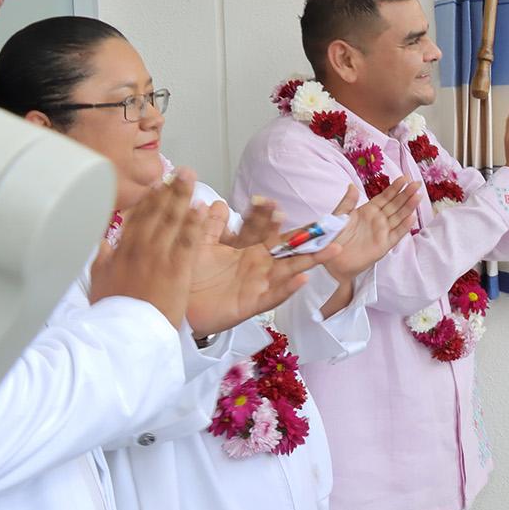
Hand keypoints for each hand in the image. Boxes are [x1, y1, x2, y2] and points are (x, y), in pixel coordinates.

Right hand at [90, 170, 206, 328]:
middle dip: (169, 190)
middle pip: (155, 213)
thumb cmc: (113, 311)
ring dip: (182, 197)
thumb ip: (102, 259)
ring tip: (191, 178)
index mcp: (121, 250)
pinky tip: (203, 208)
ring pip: (171, 220)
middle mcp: (139, 248)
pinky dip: (195, 223)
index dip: (149, 199)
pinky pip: (188, 240)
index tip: (157, 185)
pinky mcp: (176, 269)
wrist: (124, 331)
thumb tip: (102, 243)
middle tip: (180, 172)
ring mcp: (158, 256)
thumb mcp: (99, 281)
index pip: (137, 218)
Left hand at [186, 206, 341, 335]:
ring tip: (332, 248)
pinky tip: (303, 279)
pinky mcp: (253, 303)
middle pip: (286, 247)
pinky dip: (289, 288)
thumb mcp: (198, 246)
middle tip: (325, 223)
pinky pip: (275, 296)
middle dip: (305, 236)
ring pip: (289, 269)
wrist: (176, 307)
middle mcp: (258, 265)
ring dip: (311, 259)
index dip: (267, 216)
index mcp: (246, 249)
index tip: (272, 202)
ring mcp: (258, 284)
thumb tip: (217, 203)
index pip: (263, 229)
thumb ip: (210, 226)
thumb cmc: (190, 277)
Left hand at [322, 179, 419, 282]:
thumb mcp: (339, 216)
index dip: (394, 188)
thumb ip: (347, 202)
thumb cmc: (333, 238)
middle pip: (395, 205)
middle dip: (406, 194)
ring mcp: (382, 231)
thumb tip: (352, 186)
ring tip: (418, 196)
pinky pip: (397, 234)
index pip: (384, 197)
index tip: (404, 178)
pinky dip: (405, 226)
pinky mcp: (384, 244)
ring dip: (409, 207)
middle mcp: (378, 219)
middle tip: (417, 184)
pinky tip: (412, 217)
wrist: (332, 259)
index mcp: (367, 211)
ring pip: (399, 217)